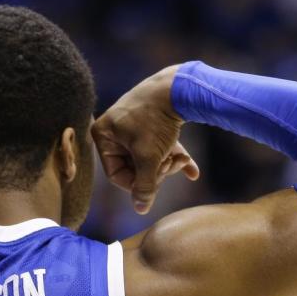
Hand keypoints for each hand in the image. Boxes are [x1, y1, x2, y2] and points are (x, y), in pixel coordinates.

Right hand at [91, 65, 198, 213]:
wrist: (179, 86)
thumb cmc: (156, 121)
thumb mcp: (148, 157)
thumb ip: (144, 185)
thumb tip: (141, 210)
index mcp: (103, 135)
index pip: (116, 174)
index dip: (137, 183)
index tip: (156, 181)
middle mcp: (114, 129)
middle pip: (133, 166)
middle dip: (156, 171)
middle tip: (173, 167)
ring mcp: (132, 123)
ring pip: (148, 156)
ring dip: (167, 164)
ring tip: (184, 163)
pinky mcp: (150, 119)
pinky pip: (158, 144)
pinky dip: (174, 155)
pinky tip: (193, 169)